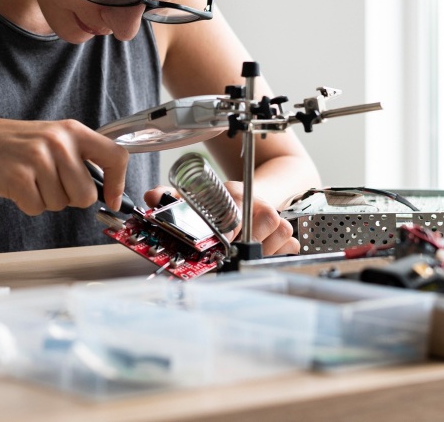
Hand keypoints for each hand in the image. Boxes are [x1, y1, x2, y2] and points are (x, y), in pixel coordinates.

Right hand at [0, 116, 128, 214]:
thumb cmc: (14, 145)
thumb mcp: (52, 138)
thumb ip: (79, 157)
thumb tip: (108, 190)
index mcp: (73, 131)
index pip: (116, 157)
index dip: (118, 184)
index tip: (112, 199)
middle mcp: (59, 142)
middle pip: (87, 195)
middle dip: (70, 198)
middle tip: (49, 183)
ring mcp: (38, 159)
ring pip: (61, 204)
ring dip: (45, 200)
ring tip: (29, 179)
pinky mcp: (19, 178)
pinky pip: (37, 208)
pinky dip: (28, 204)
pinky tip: (16, 186)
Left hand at [143, 182, 298, 255]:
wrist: (252, 192)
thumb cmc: (220, 200)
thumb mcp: (194, 196)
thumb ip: (171, 198)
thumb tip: (152, 196)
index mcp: (233, 193)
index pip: (238, 208)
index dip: (232, 227)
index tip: (223, 242)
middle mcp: (257, 201)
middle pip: (268, 219)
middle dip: (249, 239)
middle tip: (233, 250)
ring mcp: (275, 215)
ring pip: (281, 231)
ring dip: (263, 246)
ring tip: (246, 249)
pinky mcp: (285, 229)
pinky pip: (290, 244)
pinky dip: (278, 251)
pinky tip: (262, 251)